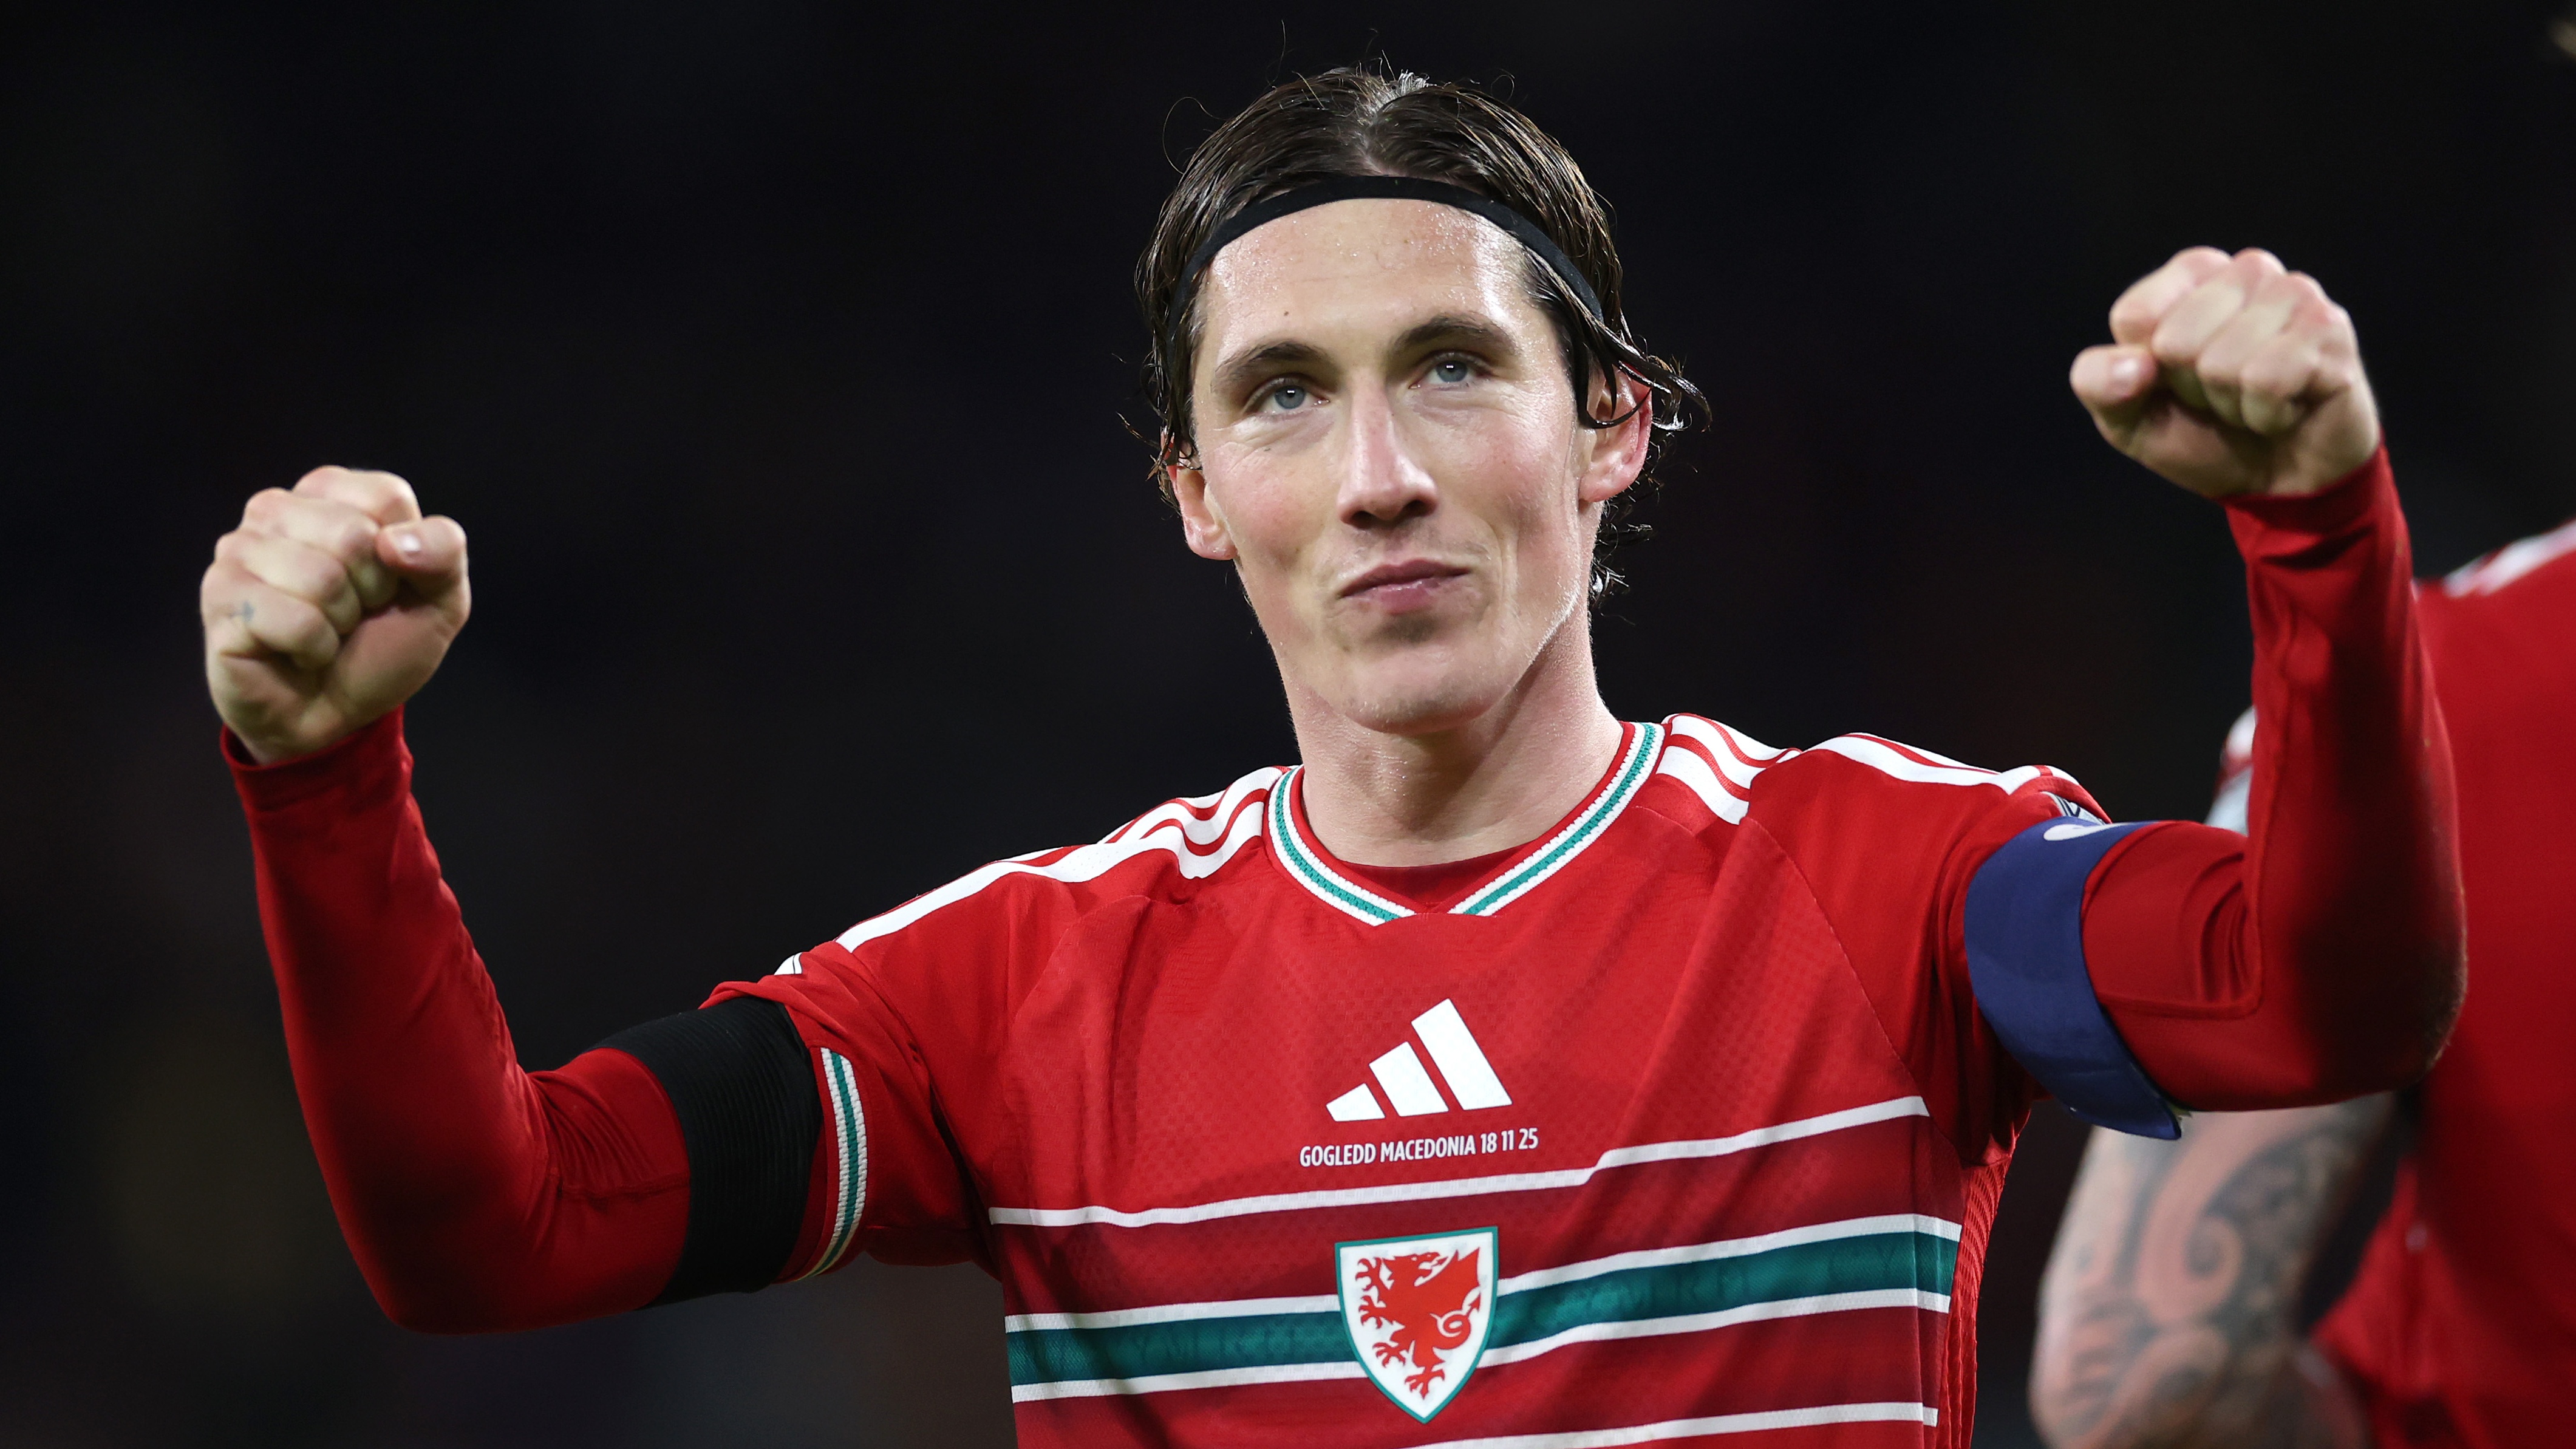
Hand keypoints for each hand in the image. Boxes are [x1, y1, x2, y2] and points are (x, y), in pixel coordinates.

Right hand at [201, 467, 469, 762]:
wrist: (337, 717)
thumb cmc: (380, 647)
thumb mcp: (439, 599)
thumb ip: (443, 551)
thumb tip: (396, 542)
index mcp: (330, 492)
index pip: (386, 497)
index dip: (406, 556)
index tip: (387, 583)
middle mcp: (276, 508)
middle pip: (353, 535)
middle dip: (370, 592)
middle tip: (352, 615)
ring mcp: (239, 548)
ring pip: (322, 577)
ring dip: (339, 623)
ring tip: (324, 632)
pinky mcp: (220, 595)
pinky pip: (295, 621)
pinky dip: (313, 649)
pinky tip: (298, 652)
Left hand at [2071, 247, 2379, 498]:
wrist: (2278, 482)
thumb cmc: (2202, 434)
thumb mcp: (2128, 417)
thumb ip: (2099, 383)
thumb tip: (2133, 366)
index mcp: (2192, 274)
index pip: (2135, 316)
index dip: (2144, 369)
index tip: (2173, 379)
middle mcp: (2247, 270)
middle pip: (2176, 342)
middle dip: (2191, 389)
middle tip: (2222, 395)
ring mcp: (2295, 293)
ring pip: (2222, 363)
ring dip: (2231, 404)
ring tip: (2255, 399)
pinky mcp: (2331, 329)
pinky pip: (2268, 380)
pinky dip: (2266, 414)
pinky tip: (2285, 408)